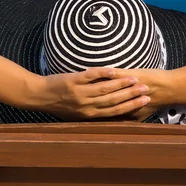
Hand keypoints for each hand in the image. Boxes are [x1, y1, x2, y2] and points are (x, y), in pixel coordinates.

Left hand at [28, 68, 151, 120]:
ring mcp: (80, 93)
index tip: (146, 100)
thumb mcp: (77, 114)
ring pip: (105, 89)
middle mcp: (86, 106)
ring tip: (135, 78)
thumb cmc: (59, 105)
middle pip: (114, 100)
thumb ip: (94, 111)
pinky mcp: (73, 81)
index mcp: (90, 114)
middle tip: (147, 89)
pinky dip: (103, 73)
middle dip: (132, 95)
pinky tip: (114, 70)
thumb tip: (112, 112)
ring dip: (121, 84)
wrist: (38, 96)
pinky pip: (91, 76)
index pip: (115, 111)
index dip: (132, 106)